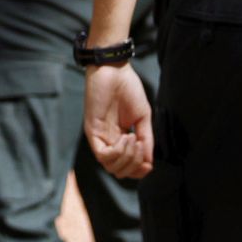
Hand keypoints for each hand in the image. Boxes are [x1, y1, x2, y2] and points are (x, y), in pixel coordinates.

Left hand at [83, 63, 153, 178]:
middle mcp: (109, 141)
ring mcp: (99, 137)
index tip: (149, 165)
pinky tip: (126, 137)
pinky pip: (102, 155)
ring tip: (134, 138)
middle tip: (141, 144)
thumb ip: (146, 139)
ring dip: (127, 158)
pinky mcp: (91, 131)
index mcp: (121, 138)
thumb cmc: (128, 89)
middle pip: (119, 171)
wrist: (114, 70)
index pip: (127, 166)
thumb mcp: (143, 117)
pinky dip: (117, 152)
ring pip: (110, 166)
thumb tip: (149, 162)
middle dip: (134, 165)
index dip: (138, 171)